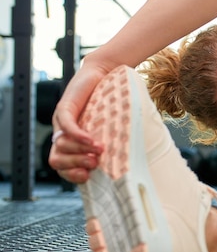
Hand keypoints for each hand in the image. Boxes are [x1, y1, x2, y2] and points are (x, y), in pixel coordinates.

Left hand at [47, 64, 108, 183]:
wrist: (105, 74)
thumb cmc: (111, 102)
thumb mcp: (109, 128)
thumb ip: (108, 144)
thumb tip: (126, 165)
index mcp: (69, 142)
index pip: (61, 166)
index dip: (70, 175)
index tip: (87, 177)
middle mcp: (61, 133)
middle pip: (56, 159)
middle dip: (74, 164)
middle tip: (94, 164)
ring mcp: (60, 121)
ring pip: (60, 144)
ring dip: (80, 150)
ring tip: (99, 150)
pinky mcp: (64, 107)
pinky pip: (66, 126)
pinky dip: (78, 136)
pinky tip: (91, 140)